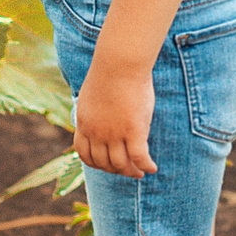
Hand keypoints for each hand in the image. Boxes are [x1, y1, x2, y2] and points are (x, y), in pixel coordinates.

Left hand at [73, 63, 156, 177]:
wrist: (119, 63)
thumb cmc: (109, 72)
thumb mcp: (92, 95)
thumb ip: (94, 111)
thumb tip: (101, 115)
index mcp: (83, 123)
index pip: (84, 153)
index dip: (95, 163)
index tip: (105, 165)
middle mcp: (96, 132)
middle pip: (103, 162)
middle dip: (114, 170)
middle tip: (126, 170)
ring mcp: (114, 134)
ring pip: (121, 164)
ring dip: (131, 172)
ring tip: (139, 173)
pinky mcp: (133, 131)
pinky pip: (139, 157)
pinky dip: (146, 166)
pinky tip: (152, 168)